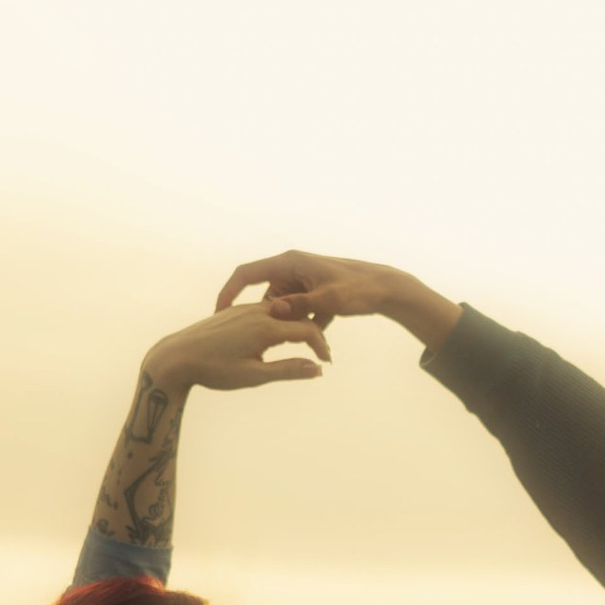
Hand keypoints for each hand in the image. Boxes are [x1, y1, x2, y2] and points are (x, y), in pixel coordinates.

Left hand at [142, 305, 330, 397]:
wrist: (177, 356)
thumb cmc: (214, 370)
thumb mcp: (254, 376)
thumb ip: (287, 370)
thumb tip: (316, 370)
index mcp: (265, 328)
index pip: (307, 330)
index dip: (321, 346)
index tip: (326, 363)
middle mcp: (258, 313)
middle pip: (297, 318)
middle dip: (313, 336)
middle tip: (321, 357)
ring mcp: (246, 310)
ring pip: (282, 313)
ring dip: (296, 328)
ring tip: (304, 348)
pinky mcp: (236, 311)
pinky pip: (266, 312)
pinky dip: (279, 323)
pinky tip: (278, 339)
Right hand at [214, 251, 460, 353]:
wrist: (387, 287)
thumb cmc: (359, 289)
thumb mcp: (328, 301)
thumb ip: (299, 307)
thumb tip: (273, 311)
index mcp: (289, 262)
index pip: (246, 274)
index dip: (228, 294)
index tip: (217, 316)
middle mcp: (291, 268)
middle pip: (266, 297)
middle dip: (272, 320)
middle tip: (273, 342)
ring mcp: (302, 281)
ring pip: (284, 308)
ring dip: (293, 324)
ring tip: (311, 333)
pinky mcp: (312, 293)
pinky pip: (299, 311)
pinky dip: (307, 323)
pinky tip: (325, 331)